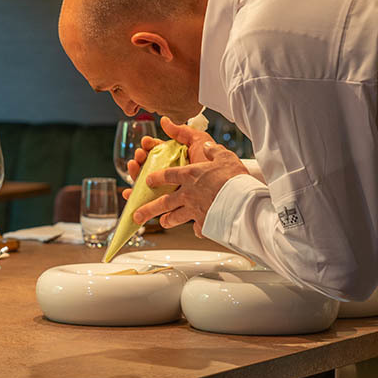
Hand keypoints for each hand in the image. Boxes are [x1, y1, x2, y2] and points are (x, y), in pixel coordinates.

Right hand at [122, 116, 214, 199]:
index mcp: (178, 160)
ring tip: (132, 167)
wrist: (222, 189)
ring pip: (145, 184)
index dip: (150, 145)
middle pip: (149, 167)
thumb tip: (164, 121)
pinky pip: (148, 203)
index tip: (146, 142)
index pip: (160, 151)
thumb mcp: (199, 141)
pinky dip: (135, 199)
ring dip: (135, 175)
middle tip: (137, 156)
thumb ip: (181, 131)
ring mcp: (169, 191)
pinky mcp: (168, 206)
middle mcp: (172, 176)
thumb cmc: (214, 166)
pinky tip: (128, 193)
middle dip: (140, 159)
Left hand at [133, 140, 248, 236]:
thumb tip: (207, 146)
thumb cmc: (233, 177)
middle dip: (147, 209)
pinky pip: (198, 228)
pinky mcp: (205, 223)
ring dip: (167, 220)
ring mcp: (194, 210)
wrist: (242, 201)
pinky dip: (197, 230)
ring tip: (161, 223)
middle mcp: (188, 194)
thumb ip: (213, 151)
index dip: (156, 177)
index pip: (167, 175)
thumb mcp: (224, 156)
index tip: (147, 180)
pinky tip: (197, 232)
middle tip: (136, 215)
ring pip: (174, 217)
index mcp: (190, 175)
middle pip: (163, 202)